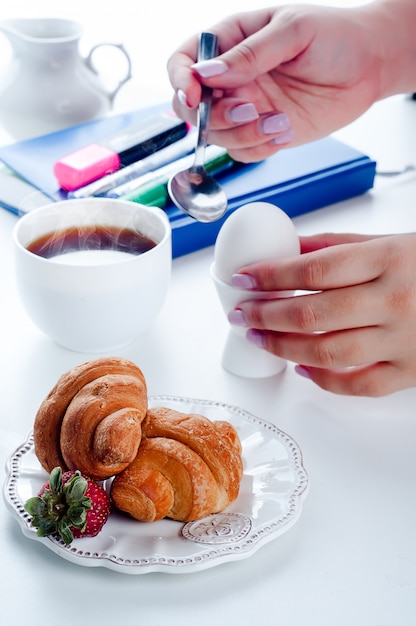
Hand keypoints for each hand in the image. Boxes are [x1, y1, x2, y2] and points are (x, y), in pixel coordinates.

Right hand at [167, 3, 396, 162]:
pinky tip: (285, 130)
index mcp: (231, 41)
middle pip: (193, 108)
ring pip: (217, 136)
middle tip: (249, 108)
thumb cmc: (335, 36)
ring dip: (242, 134)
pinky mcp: (262, 132)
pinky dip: (260, 148)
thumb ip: (250, 53)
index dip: (181, 81)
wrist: (370, 66)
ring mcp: (246, 107)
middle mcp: (232, 78)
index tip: (196, 97)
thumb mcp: (293, 31)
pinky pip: (243, 152)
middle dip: (215, 116)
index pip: (184, 61)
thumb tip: (209, 72)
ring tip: (279, 119)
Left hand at [228, 233, 415, 395]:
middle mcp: (394, 300)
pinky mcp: (411, 374)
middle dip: (265, 315)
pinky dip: (323, 380)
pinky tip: (301, 368)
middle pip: (311, 313)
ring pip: (327, 353)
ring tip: (258, 339)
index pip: (312, 270)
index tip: (242, 280)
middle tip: (241, 314)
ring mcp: (404, 342)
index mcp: (388, 259)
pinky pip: (357, 385)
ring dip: (283, 348)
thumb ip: (338, 245)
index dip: (269, 276)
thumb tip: (288, 249)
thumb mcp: (392, 242)